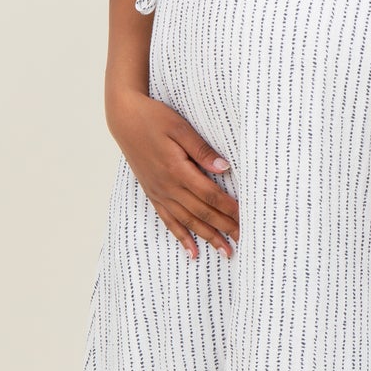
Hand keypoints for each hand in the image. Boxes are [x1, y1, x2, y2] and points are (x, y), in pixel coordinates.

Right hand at [108, 92, 238, 259]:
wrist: (123, 119)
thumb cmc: (153, 118)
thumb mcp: (180, 127)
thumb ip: (202, 150)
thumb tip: (224, 168)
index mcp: (177, 169)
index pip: (210, 194)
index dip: (229, 207)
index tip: (247, 216)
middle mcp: (168, 186)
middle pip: (202, 212)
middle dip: (224, 227)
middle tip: (244, 239)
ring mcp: (159, 193)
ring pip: (187, 221)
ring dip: (208, 237)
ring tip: (225, 252)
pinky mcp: (153, 194)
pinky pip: (168, 221)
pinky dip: (182, 237)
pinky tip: (193, 252)